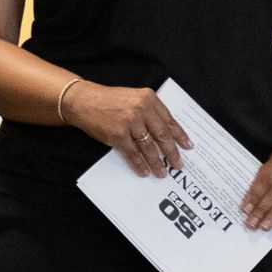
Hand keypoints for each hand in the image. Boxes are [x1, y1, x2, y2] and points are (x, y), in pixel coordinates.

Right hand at [62, 84, 191, 176]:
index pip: (169, 120)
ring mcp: (130, 122)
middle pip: (162, 135)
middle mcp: (141, 109)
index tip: (188, 146)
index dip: (179, 135)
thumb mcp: (134, 99)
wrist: (84, 101)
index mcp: (149, 98)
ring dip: (156, 162)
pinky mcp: (118, 134)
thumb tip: (166, 134)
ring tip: (162, 172)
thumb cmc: (110, 100)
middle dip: (171, 152)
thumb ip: (150, 112)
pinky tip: (144, 171)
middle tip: (178, 164)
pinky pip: (132, 153)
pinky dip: (139, 164)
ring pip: (149, 147)